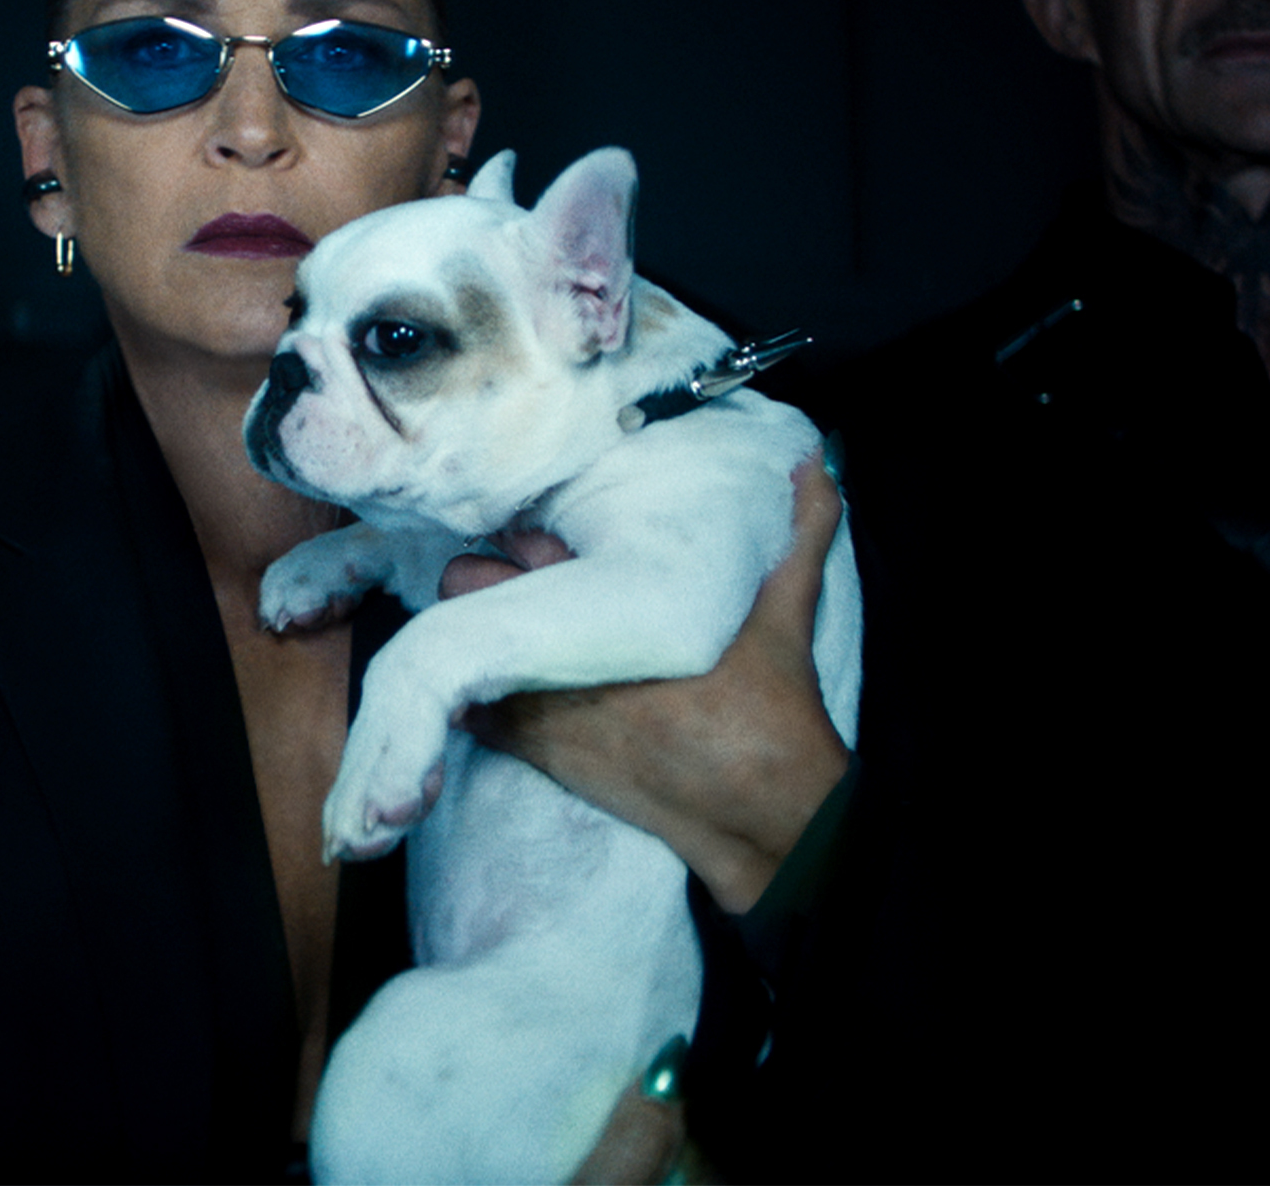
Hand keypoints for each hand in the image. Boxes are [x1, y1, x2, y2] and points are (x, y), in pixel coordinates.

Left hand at [450, 455, 849, 912]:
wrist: (759, 810)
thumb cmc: (771, 706)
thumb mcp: (785, 609)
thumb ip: (800, 531)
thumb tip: (818, 464)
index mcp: (611, 592)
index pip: (522, 542)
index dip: (519, 540)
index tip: (530, 545)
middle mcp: (564, 637)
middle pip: (468, 584)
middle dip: (481, 585)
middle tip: (504, 592)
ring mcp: (542, 694)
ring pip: (455, 646)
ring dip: (470, 642)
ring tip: (497, 642)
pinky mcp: (536, 748)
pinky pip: (469, 710)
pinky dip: (473, 702)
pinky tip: (495, 695)